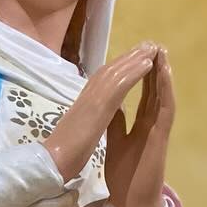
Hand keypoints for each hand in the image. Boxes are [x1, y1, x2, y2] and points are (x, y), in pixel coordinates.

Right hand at [43, 43, 156, 181]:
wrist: (54, 161)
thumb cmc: (63, 153)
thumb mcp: (81, 130)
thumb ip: (88, 119)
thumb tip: (95, 114)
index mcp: (85, 103)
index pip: (104, 80)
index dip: (120, 68)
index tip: (134, 59)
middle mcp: (88, 94)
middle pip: (111, 70)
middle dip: (129, 57)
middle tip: (147, 44)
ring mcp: (93, 98)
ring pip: (117, 72)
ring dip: (136, 58)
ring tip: (152, 47)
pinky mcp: (99, 105)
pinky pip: (120, 84)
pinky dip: (134, 72)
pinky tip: (148, 64)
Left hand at [106, 46, 173, 206]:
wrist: (131, 200)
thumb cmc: (125, 175)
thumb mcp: (116, 142)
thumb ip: (117, 124)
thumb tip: (113, 106)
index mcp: (141, 125)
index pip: (143, 94)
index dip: (142, 74)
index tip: (139, 55)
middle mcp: (153, 123)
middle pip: (155, 90)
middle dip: (154, 67)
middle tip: (154, 44)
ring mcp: (159, 128)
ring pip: (163, 94)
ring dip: (163, 73)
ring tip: (162, 51)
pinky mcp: (161, 135)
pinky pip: (166, 108)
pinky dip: (165, 89)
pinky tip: (164, 72)